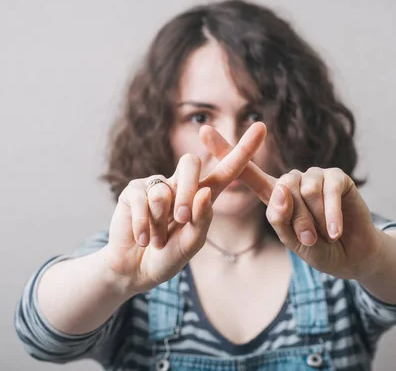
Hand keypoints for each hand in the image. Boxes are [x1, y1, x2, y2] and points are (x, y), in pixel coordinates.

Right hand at [102, 122, 267, 293]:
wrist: (135, 270)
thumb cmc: (168, 256)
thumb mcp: (191, 244)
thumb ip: (201, 220)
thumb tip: (204, 191)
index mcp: (203, 195)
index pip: (227, 169)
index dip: (243, 149)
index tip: (261, 126)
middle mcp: (181, 184)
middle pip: (190, 163)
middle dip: (186, 190)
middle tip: (181, 218)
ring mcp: (156, 185)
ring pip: (163, 190)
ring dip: (160, 222)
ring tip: (157, 240)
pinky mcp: (133, 190)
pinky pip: (142, 200)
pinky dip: (143, 225)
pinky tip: (142, 239)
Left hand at [200, 124, 381, 279]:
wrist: (351, 256)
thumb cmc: (318, 248)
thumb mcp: (292, 240)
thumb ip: (281, 218)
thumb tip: (281, 189)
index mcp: (274, 194)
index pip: (245, 172)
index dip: (224, 151)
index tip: (203, 131)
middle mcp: (291, 180)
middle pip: (281, 190)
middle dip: (295, 220)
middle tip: (308, 240)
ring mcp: (315, 175)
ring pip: (304, 190)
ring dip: (313, 219)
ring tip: (323, 235)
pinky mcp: (337, 176)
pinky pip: (328, 190)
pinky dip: (331, 214)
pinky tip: (336, 230)